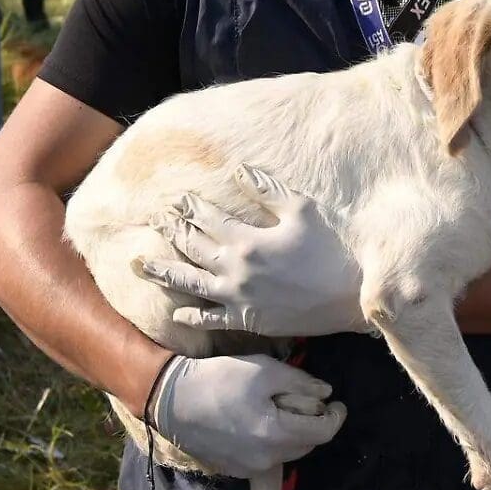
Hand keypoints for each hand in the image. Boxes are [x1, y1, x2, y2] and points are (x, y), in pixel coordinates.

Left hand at [137, 166, 370, 335]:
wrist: (351, 296)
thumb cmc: (330, 248)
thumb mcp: (301, 210)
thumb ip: (266, 190)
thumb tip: (239, 170)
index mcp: (246, 240)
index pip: (207, 218)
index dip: (189, 207)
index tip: (176, 199)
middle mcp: (234, 269)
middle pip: (192, 247)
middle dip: (171, 231)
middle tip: (154, 221)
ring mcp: (238, 298)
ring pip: (190, 283)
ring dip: (163, 273)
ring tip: (139, 266)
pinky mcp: (249, 319)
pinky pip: (212, 319)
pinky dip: (192, 316)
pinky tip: (177, 313)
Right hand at [150, 354, 346, 477]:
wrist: (170, 399)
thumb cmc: (219, 379)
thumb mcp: (264, 370)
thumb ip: (301, 382)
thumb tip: (326, 393)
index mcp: (277, 433)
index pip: (323, 432)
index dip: (336, 417)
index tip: (338, 403)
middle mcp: (266, 458)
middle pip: (307, 444)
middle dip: (314, 424)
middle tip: (307, 402)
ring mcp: (248, 467)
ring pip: (286, 452)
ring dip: (293, 434)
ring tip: (282, 410)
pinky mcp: (234, 469)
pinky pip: (265, 457)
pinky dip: (271, 442)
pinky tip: (258, 422)